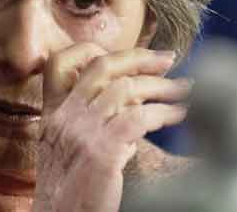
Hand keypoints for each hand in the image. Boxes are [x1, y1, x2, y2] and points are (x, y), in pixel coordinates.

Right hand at [32, 44, 190, 211]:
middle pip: (101, 66)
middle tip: (166, 58)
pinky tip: (178, 114)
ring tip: (183, 90)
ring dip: (161, 87)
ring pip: (126, 88)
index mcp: (53, 112)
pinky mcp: (102, 151)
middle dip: (138, 57)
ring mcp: (82, 131)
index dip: (92, 50)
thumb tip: (128, 101)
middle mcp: (65, 115)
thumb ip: (86, 117)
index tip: (122, 55)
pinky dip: (164, 112)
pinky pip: (139, 117)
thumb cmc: (68, 187)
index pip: (60, 62)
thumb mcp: (64, 145)